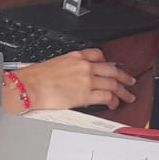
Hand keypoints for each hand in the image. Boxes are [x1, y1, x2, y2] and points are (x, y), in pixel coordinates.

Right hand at [7, 50, 136, 111]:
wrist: (29, 86)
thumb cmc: (34, 78)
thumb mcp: (53, 65)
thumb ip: (66, 69)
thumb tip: (68, 77)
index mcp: (75, 57)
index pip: (98, 55)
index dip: (108, 62)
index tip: (112, 67)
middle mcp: (84, 66)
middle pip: (111, 70)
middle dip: (123, 77)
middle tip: (130, 81)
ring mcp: (87, 80)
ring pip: (113, 84)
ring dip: (123, 91)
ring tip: (128, 96)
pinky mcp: (86, 94)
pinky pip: (106, 96)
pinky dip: (113, 101)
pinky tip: (114, 104)